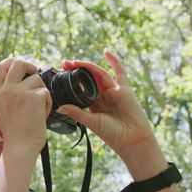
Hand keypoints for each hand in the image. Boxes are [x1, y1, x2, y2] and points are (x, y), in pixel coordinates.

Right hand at [0, 58, 51, 153]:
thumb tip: (23, 81)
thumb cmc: (15, 133)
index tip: (20, 69)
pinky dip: (47, 103)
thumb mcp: (3, 110)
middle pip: (18, 62)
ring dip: (41, 91)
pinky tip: (42, 116)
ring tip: (38, 109)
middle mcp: (7, 89)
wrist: (20, 146)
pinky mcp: (34, 97)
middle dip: (30, 66)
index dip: (10, 62)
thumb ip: (9, 95)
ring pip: (37, 79)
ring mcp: (20, 92)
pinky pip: (46, 93)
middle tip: (35, 75)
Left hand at [57, 50, 159, 164]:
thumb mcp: (91, 122)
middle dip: (77, 70)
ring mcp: (113, 92)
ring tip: (74, 62)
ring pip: (99, 74)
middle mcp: (102, 97)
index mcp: (93, 105)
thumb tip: (60, 107)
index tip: (60, 73)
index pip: (80, 89)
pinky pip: (119, 72)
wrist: (132, 139)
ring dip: (87, 66)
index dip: (71, 81)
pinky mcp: (124, 89)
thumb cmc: (112, 134)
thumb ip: (77, 113)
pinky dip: (114, 61)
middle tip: (64, 63)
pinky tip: (106, 52)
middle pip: (88, 79)